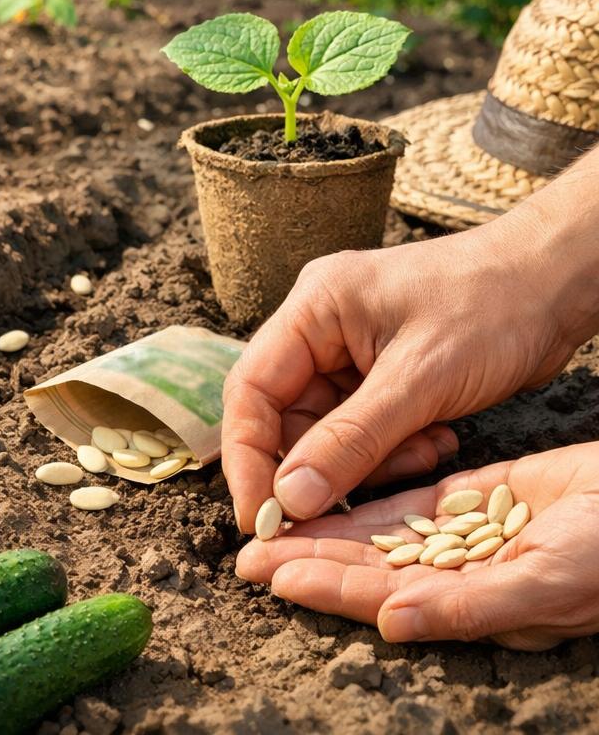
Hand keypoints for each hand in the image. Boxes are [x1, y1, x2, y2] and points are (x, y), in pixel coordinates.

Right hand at [221, 213, 593, 529]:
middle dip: (318, 466)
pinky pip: (364, 430)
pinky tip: (435, 440)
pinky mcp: (381, 374)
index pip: (251, 390)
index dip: (247, 458)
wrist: (555, 282)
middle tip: (344, 510)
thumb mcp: (420, 379)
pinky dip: (394, 449)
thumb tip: (289, 499)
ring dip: (368, 460)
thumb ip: (352, 441)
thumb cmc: (492, 306)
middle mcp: (320, 329)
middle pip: (286, 415)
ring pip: (328, 431)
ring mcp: (350, 352)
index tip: (258, 518)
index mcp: (313, 309)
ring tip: (421, 452)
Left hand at [235, 443, 598, 648]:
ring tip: (275, 522)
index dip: (324, 586)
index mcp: (467, 603)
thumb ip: (470, 605)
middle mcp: (456, 574)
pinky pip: (412, 498)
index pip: (378, 595)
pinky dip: (371, 496)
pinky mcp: (473, 495)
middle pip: (366, 565)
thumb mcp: (547, 582)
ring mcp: (462, 534)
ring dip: (328, 529)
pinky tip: (332, 492)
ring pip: (380, 531)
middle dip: (308, 559)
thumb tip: (393, 623)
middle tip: (247, 554)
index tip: (271, 576)